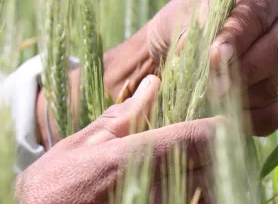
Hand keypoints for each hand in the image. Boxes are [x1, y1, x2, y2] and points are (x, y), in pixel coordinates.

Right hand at [18, 76, 222, 203]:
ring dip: (216, 180)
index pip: (196, 138)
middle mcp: (151, 190)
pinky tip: (190, 189)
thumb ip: (119, 118)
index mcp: (131, 159)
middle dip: (222, 154)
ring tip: (207, 168)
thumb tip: (152, 85)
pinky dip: (199, 198)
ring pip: (210, 196)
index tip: (226, 123)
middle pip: (213, 168)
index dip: (219, 128)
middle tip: (221, 144)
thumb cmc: (52, 189)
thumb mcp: (76, 147)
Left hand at [146, 0, 277, 135]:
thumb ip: (197, 31)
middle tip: (213, 84)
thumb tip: (215, 55)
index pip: (258, 12)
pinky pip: (272, 115)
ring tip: (207, 95)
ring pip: (275, 85)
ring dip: (239, 95)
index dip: (237, 34)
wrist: (172, 56)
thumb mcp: (180, 20)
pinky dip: (244, 118)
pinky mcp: (276, 99)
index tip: (214, 53)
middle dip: (242, 70)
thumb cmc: (180, 29)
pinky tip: (219, 113)